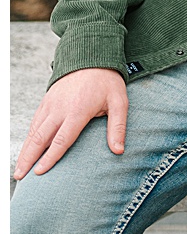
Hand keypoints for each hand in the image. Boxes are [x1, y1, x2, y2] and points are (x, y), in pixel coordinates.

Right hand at [13, 67, 127, 178]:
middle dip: (29, 159)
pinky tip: (26, 149)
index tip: (40, 173)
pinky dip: (28, 138)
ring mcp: (50, 104)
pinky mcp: (46, 101)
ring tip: (19, 169)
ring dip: (25, 151)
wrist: (92, 56)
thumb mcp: (119, 102)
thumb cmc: (107, 82)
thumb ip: (118, 127)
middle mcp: (60, 109)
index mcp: (78, 111)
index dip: (50, 157)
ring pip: (33, 131)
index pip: (61, 139)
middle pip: (40, 138)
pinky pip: (34, 122)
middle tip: (20, 176)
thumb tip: (119, 151)